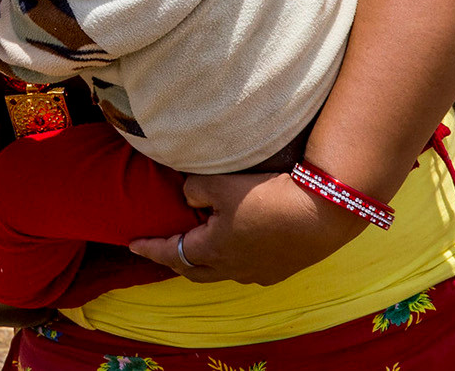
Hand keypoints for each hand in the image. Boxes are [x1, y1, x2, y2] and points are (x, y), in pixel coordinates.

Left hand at [127, 171, 362, 285]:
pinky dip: (233, 258)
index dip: (150, 248)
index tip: (132, 244)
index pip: (171, 253)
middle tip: (162, 249)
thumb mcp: (219, 182)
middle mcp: (234, 268)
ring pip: (223, 270)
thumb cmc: (266, 196)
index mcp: (213, 250)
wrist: (322, 213)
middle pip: (195, 270)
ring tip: (199, 245)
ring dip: (206, 260)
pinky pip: (247, 268)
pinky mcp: (282, 268)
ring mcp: (259, 272)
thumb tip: (189, 198)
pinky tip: (239, 245)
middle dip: (175, 259)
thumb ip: (194, 189)